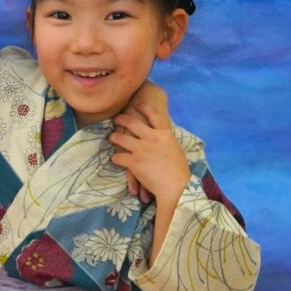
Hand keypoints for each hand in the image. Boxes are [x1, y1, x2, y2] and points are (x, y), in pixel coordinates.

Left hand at [116, 82, 170, 201]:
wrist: (177, 187)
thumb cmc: (179, 172)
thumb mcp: (175, 150)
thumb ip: (165, 142)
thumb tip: (162, 139)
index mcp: (164, 134)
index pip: (154, 115)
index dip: (145, 107)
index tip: (137, 103)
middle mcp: (151, 138)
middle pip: (132, 123)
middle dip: (122, 119)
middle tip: (116, 119)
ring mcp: (141, 149)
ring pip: (120, 138)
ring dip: (114, 138)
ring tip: (111, 138)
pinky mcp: (134, 162)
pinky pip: (118, 156)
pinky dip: (115, 158)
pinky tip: (115, 159)